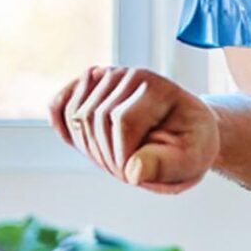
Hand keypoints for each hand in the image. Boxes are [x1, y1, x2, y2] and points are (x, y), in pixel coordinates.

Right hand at [47, 66, 217, 192]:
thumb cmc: (189, 144)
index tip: (136, 174)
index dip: (122, 156)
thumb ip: (166, 166)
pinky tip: (73, 140)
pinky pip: (60, 104)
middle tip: (126, 169)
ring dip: (89, 147)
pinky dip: (60, 124)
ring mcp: (108, 78)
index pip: (122, 121)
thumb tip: (132, 172)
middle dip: (106, 155)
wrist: (184, 129)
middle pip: (95, 119)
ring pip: (76, 116)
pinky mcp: (90, 88)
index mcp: (159, 88)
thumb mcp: (191, 159)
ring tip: (114, 156)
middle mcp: (131, 75)